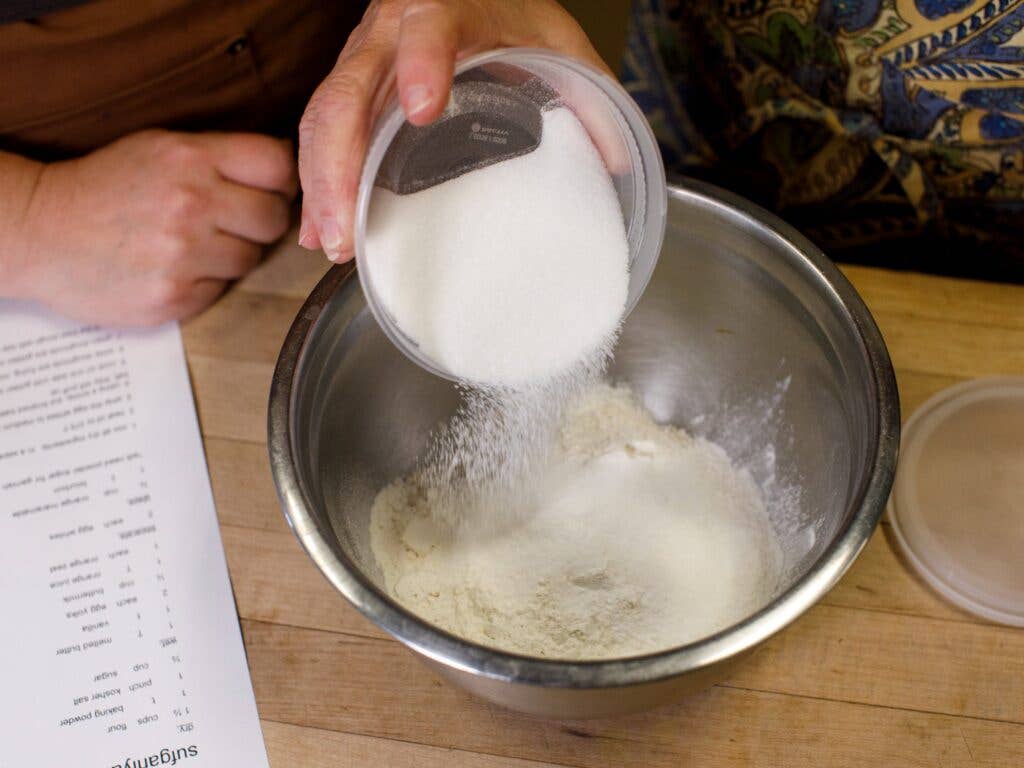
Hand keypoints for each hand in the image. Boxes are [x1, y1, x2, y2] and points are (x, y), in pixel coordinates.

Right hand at [9, 130, 296, 325]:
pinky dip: (205, 281)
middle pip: (274, 218)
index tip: (270, 189)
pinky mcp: (176, 297)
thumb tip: (285, 175)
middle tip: (230, 220)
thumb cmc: (106, 188)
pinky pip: (222, 289)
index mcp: (190, 158)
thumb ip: (220, 158)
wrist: (41, 233)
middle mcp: (192, 204)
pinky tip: (174, 268)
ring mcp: (184, 254)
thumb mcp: (160, 149)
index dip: (281, 180)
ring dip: (233, 254)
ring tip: (193, 244)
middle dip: (260, 221)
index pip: (277, 165)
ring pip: (252, 258)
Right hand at [297, 0, 608, 261]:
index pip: (427, 25)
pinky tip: (323, 231)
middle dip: (340, 165)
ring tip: (333, 244)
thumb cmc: (506, 8)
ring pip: (324, 116)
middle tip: (348, 230)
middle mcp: (390, 30)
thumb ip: (589, 92)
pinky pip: (321, 130)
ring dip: (321, 184)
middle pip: (348, 90)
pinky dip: (319, 182)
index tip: (422, 109)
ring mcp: (363, 59)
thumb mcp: (557, 38)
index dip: (421, 62)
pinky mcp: (352, 86)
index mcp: (446, 5)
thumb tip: (616, 163)